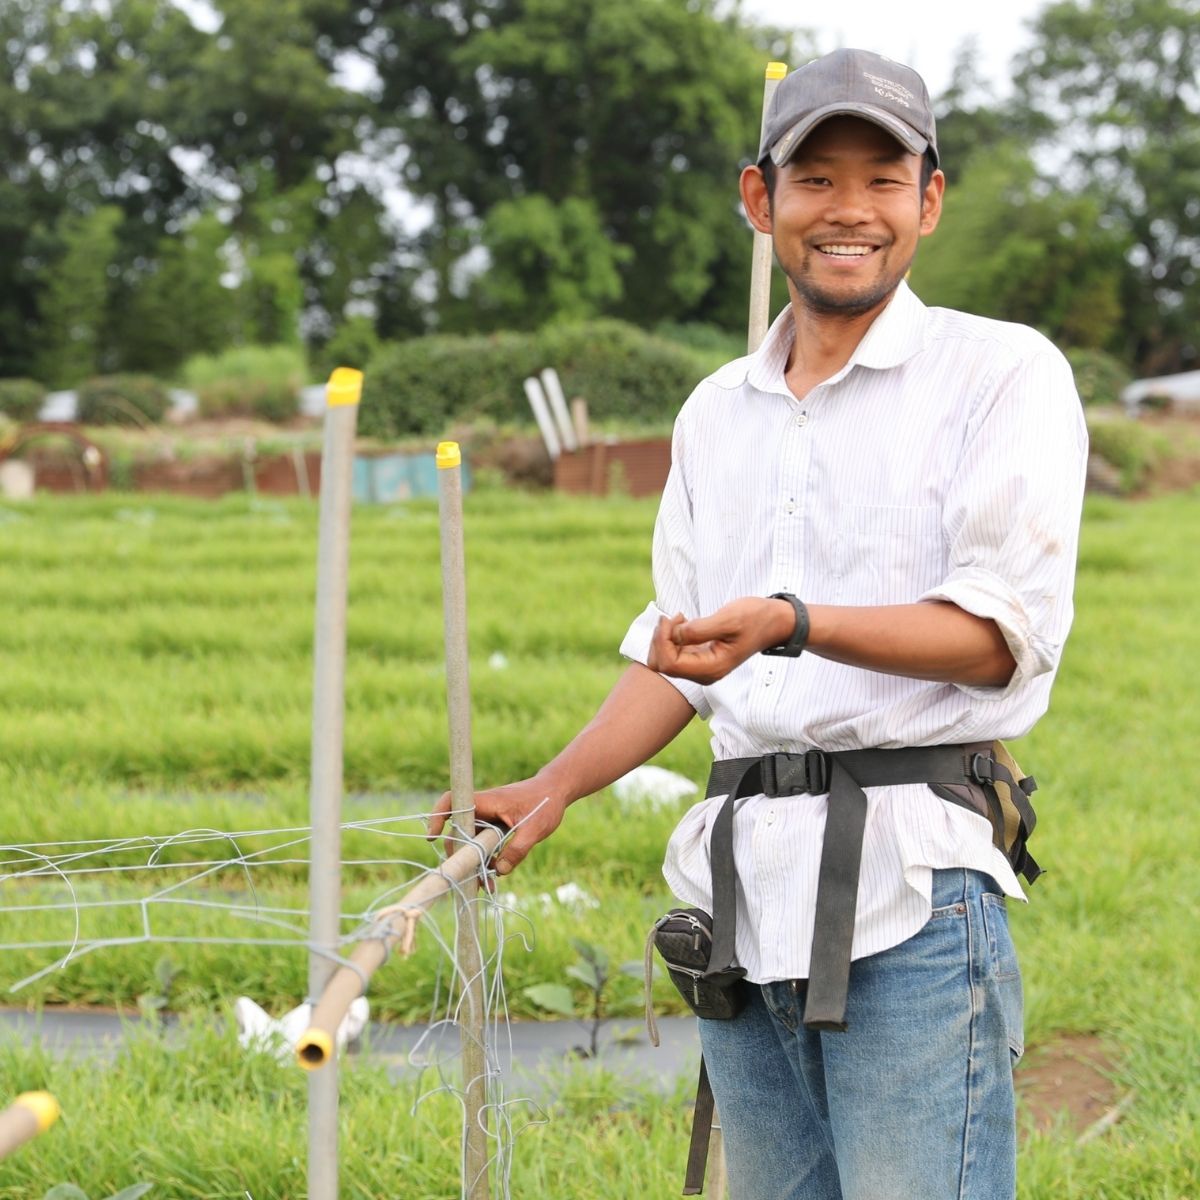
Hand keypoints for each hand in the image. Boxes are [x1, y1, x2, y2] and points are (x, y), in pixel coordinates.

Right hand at [426, 777, 566, 876]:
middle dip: (460, 856)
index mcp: (487, 801)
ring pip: (471, 842)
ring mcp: (487, 818)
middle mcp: (482, 809)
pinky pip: (483, 845)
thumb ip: (517, 850)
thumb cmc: (545, 802)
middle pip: (458, 831)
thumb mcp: (535, 829)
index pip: (453, 801)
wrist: (556, 791)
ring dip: (474, 863)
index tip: (432, 836)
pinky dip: (486, 860)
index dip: (437, 816)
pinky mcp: (494, 827)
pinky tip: (494, 878)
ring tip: (485, 886)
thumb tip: (499, 870)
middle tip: (468, 879)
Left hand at [647, 597, 792, 684]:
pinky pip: (673, 652)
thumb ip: (699, 630)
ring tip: (681, 617)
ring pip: (664, 659)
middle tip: (675, 617)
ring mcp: (701, 667)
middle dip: (660, 639)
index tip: (673, 618)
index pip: (669, 664)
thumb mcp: (728, 619)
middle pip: (662, 665)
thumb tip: (674, 635)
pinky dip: (671, 636)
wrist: (773, 622)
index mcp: (711, 669)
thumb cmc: (755, 618)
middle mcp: (704, 673)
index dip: (663, 640)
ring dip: (664, 637)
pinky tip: (684, 621)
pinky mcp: (700, 658)